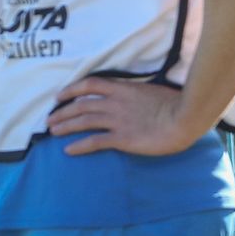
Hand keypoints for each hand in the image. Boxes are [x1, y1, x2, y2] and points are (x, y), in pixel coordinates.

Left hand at [47, 77, 195, 155]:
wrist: (184, 118)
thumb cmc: (176, 104)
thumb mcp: (152, 92)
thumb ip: (137, 94)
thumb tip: (130, 97)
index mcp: (124, 89)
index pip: (91, 85)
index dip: (72, 90)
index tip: (60, 96)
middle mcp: (116, 103)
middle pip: (81, 105)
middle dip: (63, 112)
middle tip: (50, 119)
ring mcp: (117, 120)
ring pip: (83, 121)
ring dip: (66, 126)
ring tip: (53, 132)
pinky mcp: (122, 138)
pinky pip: (94, 142)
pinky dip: (79, 146)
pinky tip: (69, 150)